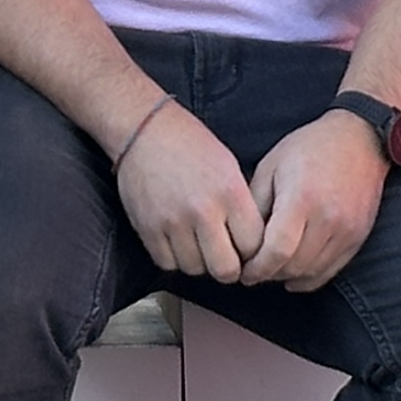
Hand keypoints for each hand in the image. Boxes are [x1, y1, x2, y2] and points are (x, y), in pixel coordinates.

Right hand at [116, 102, 267, 283]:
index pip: (254, 246)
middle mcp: (203, 210)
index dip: (253, 252)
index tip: (246, 250)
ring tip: (198, 243)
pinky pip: (167, 263)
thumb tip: (251, 244)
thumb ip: (241, 206)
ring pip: (195, 270)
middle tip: (224, 257)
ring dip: (199, 262)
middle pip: (226, 269)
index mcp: (231, 192)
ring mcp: (174, 222)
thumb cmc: (190, 145)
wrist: (146, 130)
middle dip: (228, 268)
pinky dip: (174, 258)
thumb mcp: (229, 167)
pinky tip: (178, 241)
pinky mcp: (148, 229)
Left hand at [244, 113, 386, 288]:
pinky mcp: (358, 237)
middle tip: (253, 270)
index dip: (256, 268)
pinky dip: (308, 277)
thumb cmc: (309, 148)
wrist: (359, 139)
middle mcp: (328, 218)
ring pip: (311, 272)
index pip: (276, 250)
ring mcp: (347, 230)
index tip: (244, 270)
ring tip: (272, 268)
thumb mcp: (271, 166)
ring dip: (287, 276)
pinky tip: (293, 271)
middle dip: (268, 274)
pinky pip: (330, 271)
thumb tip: (241, 241)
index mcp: (301, 198)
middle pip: (293, 266)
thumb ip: (255, 205)